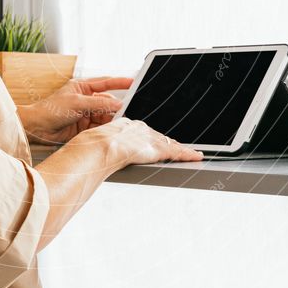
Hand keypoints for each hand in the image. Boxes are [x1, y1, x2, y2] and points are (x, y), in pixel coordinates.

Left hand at [17, 76, 133, 144]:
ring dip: (112, 119)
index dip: (120, 82)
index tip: (134, 82)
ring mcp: (85, 114)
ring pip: (105, 115)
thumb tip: (117, 104)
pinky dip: (106, 128)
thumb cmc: (50, 110)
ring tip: (120, 122)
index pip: (105, 82)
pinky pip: (100, 126)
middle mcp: (85, 100)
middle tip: (128, 109)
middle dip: (117, 105)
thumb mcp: (77, 103)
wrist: (37, 128)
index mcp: (82, 87)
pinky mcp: (84, 127)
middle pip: (107, 101)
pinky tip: (111, 129)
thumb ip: (99, 104)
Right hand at [88, 116, 203, 167]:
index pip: (144, 133)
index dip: (153, 139)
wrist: (99, 147)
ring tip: (191, 153)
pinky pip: (177, 151)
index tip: (158, 142)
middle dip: (169, 143)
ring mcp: (149, 138)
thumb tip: (91, 161)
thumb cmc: (91, 148)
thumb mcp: (95, 146)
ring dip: (181, 150)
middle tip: (180, 148)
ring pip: (170, 144)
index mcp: (124, 125)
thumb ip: (99, 151)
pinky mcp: (157, 148)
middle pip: (159, 137)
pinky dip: (188, 154)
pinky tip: (196, 156)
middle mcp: (140, 128)